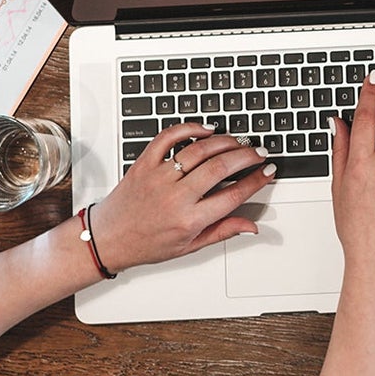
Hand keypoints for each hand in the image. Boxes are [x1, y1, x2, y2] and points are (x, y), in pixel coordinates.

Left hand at [89, 122, 276, 271]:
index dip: (257, 180)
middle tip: (259, 152)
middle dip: (247, 156)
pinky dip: (189, 129)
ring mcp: (158, 177)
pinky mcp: (144, 164)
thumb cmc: (145, 244)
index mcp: (189, 219)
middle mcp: (175, 196)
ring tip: (238, 142)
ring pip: (199, 150)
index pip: (234, 195)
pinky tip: (206, 130)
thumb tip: (250, 226)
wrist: (106, 239)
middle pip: (220, 166)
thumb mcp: (188, 246)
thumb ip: (222, 231)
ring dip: (224, 142)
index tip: (268, 171)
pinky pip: (168, 138)